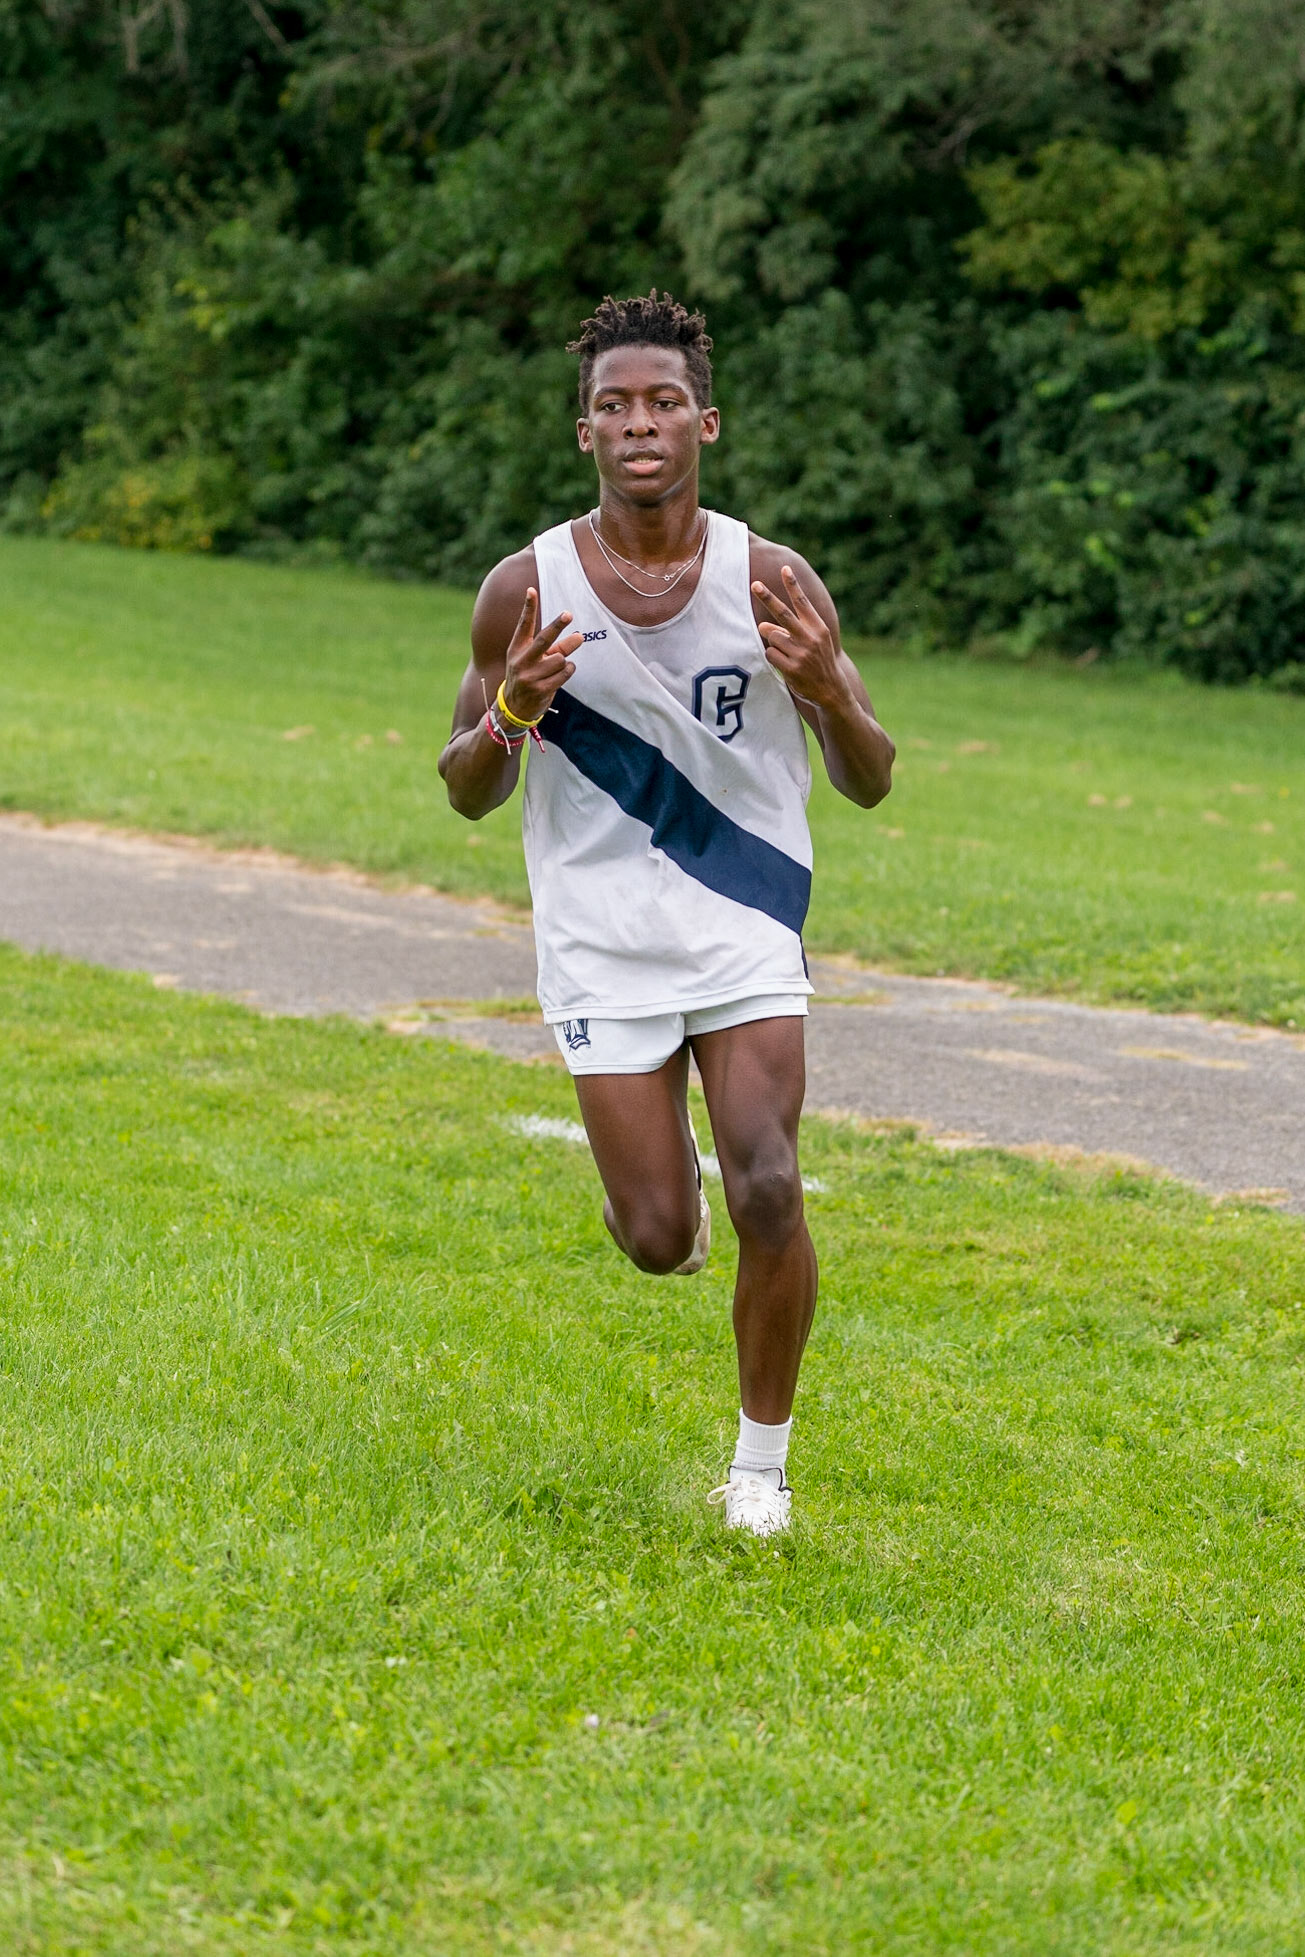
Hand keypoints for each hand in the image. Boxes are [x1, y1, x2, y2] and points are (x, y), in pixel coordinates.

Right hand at [501, 588, 582, 724]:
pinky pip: (565, 673)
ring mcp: (530, 676)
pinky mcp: (540, 689)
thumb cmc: (528, 676)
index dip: (528, 607)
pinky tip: (560, 676)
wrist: (513, 708)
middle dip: (557, 625)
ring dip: (565, 661)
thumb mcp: (534, 659)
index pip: (524, 624)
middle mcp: (521, 660)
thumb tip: (578, 636)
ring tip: (557, 668)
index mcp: (517, 648)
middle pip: (544, 639)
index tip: (531, 590)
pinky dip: (568, 671)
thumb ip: (555, 646)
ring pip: (560, 658)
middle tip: (568, 614)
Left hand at [752, 566, 849, 709]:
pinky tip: (784, 663)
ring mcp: (801, 654)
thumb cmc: (818, 660)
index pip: (802, 602)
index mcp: (818, 627)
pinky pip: (770, 654)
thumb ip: (787, 631)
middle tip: (755, 584)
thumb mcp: (811, 642)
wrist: (831, 689)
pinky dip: (773, 656)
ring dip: (773, 641)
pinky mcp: (792, 669)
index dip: (792, 585)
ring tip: (786, 651)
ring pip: (772, 636)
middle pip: (783, 613)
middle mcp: (810, 638)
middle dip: (768, 597)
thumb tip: (762, 625)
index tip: (784, 568)